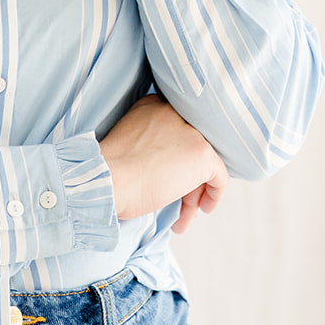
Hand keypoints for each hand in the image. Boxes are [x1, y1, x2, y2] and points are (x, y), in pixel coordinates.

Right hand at [98, 94, 228, 232]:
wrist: (105, 182)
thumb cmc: (110, 175)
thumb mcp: (132, 147)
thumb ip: (156, 146)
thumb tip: (179, 168)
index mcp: (153, 106)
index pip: (180, 132)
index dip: (179, 159)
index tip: (173, 180)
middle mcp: (174, 112)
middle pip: (194, 148)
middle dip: (188, 179)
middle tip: (179, 203)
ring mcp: (191, 132)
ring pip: (205, 164)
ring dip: (195, 193)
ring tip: (183, 217)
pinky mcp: (201, 153)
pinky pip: (220, 176)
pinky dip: (214, 195)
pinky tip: (202, 209)